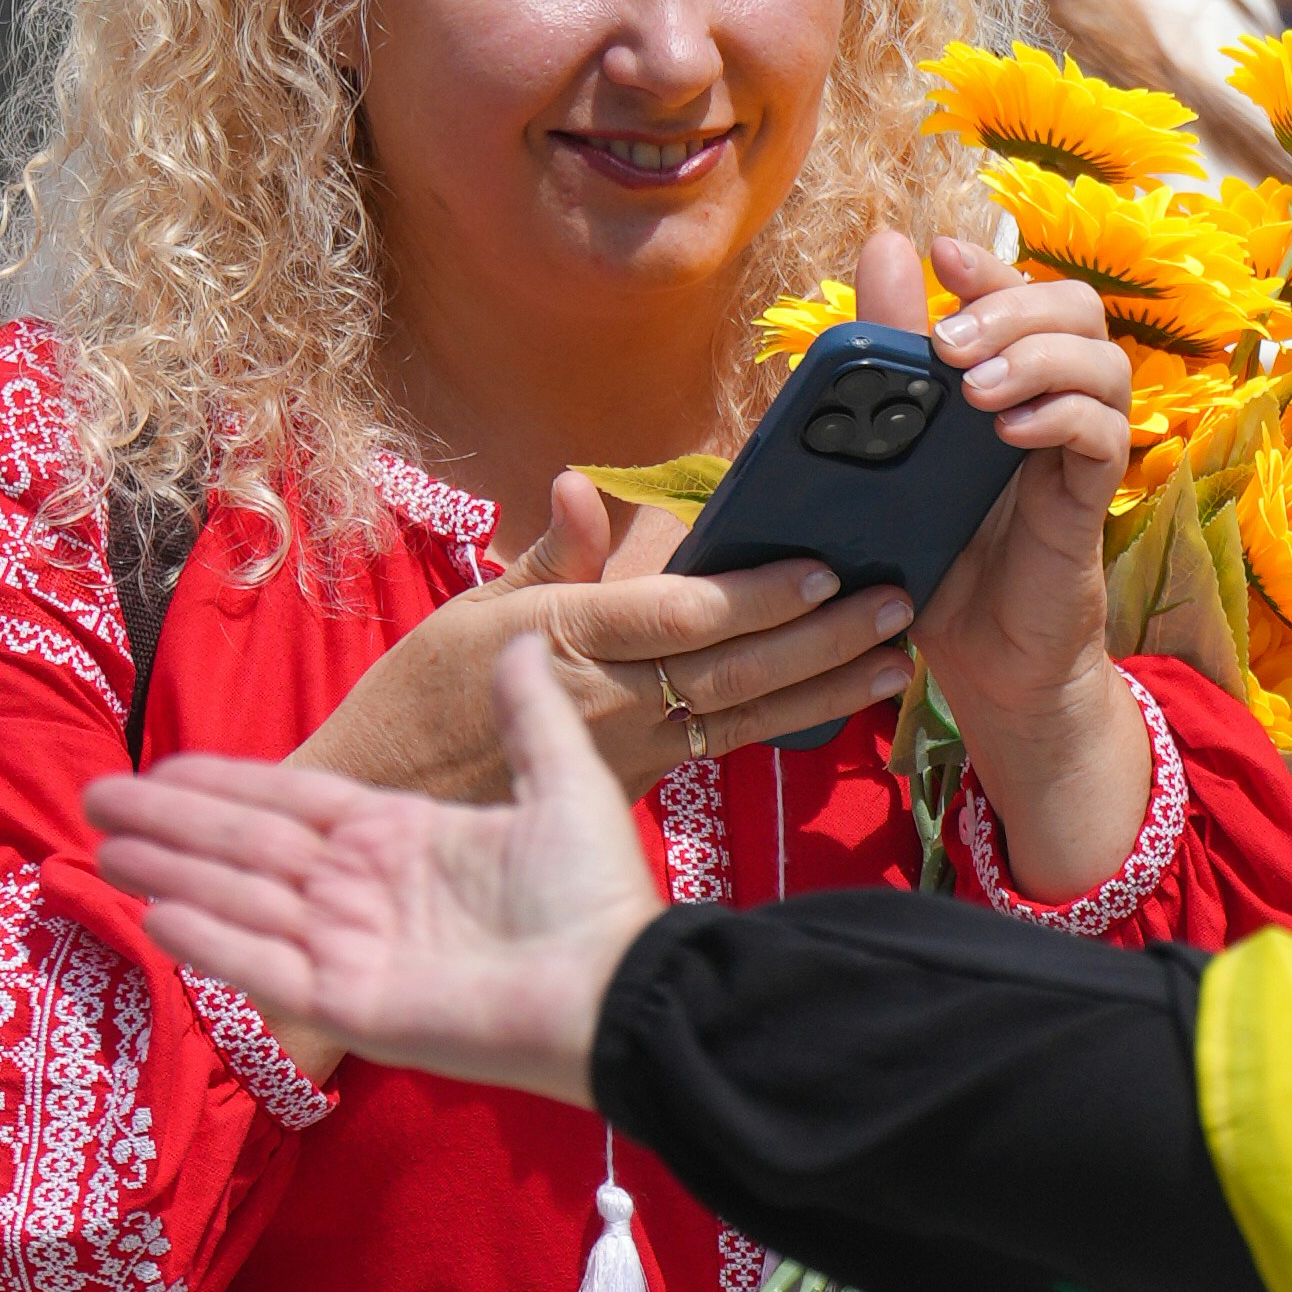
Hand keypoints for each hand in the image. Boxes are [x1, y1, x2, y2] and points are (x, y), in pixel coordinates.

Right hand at [91, 631, 660, 1102]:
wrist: (622, 988)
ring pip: (242, 903)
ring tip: (102, 851)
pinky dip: (212, 944)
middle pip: (247, 851)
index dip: (223, 787)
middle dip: (170, 827)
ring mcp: (355, 954)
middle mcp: (367, 896)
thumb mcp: (563, 782)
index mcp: (404, 841)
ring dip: (170, 875)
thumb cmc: (597, 896)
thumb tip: (524, 638)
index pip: (292, 804)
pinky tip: (156, 913)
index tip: (159, 770)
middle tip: (94, 805)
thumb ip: (531, 715)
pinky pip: (267, 971)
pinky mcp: (355, 1008)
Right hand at [291, 491, 890, 814]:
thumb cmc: (422, 697)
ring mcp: (632, 751)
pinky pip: (726, 744)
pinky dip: (786, 720)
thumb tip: (586, 486)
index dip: (757, 596)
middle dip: (821, 638)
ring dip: (825, 686)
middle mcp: (609, 701)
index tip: (822, 570)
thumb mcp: (472, 613)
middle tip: (898, 605)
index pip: (681, 616)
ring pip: (745, 715)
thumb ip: (550, 558)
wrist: (394, 805)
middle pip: (735, 667)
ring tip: (895, 659)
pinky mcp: (643, 783)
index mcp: (567, 642)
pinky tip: (838, 701)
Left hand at [880, 213, 1156, 894]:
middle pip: (1081, 309)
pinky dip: (1062, 416)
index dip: (995, 264)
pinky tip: (1009, 431)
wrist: (977, 664)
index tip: (941, 255)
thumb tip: (886, 246)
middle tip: (951, 343)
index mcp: (1005, 384)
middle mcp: (1050, 408)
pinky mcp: (1087, 505)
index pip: (1027, 293)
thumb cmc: (934, 557)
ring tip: (975, 388)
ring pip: (1106, 362)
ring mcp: (1074, 454)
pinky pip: (1104, 436)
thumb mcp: (891, 447)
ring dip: (1040, 356)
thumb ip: (891, 354)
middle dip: (1016, 304)